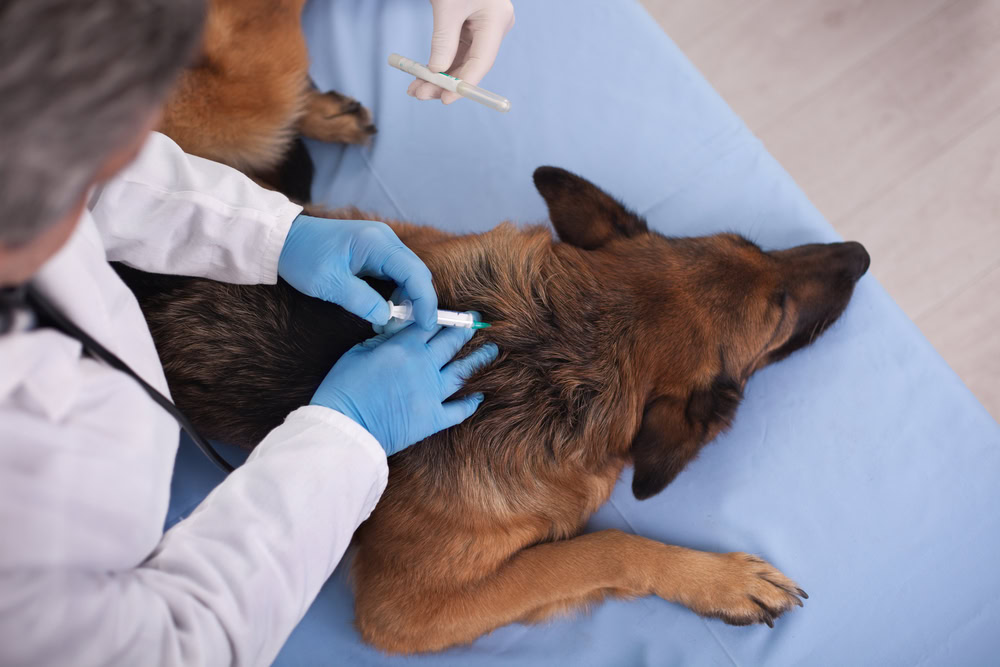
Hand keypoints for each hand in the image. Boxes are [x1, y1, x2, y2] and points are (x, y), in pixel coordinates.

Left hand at [278, 215, 437, 328]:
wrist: (284, 239)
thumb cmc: (303, 257)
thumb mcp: (329, 284)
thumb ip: (362, 301)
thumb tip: (387, 318)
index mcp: (376, 242)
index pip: (415, 273)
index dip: (425, 301)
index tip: (427, 325)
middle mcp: (385, 239)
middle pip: (417, 272)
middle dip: (419, 301)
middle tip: (409, 328)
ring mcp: (381, 243)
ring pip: (408, 274)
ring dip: (407, 298)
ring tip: (394, 322)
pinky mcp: (375, 251)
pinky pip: (396, 272)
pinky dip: (397, 292)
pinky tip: (387, 309)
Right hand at [312, 322, 498, 454]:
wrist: (347, 427)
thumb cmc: (344, 389)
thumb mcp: (358, 352)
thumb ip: (383, 339)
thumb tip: (400, 331)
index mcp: (405, 347)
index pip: (431, 324)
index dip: (444, 315)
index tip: (454, 310)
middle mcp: (424, 366)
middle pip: (452, 342)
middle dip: (466, 329)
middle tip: (477, 321)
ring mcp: (432, 393)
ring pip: (462, 371)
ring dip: (480, 359)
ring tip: (493, 350)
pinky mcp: (433, 418)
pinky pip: (458, 409)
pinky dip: (470, 403)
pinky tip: (479, 396)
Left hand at [409, 0, 514, 103]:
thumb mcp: (446, 6)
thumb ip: (443, 40)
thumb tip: (436, 72)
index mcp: (496, 20)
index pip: (482, 62)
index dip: (464, 84)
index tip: (444, 99)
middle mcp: (494, 26)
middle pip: (471, 64)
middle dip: (445, 82)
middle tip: (419, 94)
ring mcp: (484, 26)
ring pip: (462, 60)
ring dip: (439, 76)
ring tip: (415, 89)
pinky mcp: (472, 25)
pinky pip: (458, 49)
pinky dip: (441, 62)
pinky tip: (424, 75)